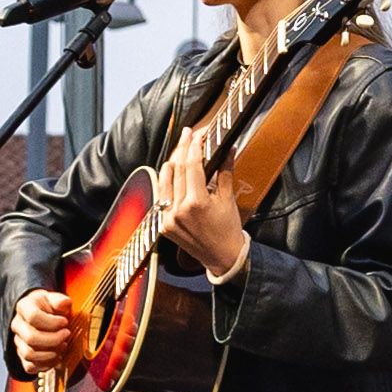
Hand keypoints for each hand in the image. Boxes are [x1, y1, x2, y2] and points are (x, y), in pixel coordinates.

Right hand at [9, 285, 79, 376]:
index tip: (64, 321)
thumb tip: (64, 303)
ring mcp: (18, 341)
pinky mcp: (22, 355)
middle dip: (53, 339)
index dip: (52, 322)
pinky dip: (46, 365)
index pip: (34, 317)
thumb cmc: (50, 307)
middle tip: (67, 334)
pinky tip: (57, 357)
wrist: (43, 315)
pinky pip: (30, 367)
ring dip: (50, 353)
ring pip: (29, 354)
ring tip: (63, 346)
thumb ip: (60, 300)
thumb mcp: (55, 299)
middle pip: (31, 338)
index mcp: (24, 307)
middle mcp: (17, 325)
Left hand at [149, 144, 248, 282]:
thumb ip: (225, 172)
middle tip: (188, 134)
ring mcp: (168, 218)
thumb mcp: (228, 199)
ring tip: (180, 151)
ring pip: (166, 181)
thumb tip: (229, 149)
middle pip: (177, 170)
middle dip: (183, 149)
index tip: (197, 134)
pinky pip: (163, 197)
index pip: (192, 166)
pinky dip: (167, 183)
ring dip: (172, 163)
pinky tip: (173, 174)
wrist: (222, 257)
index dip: (194, 147)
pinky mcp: (163, 225)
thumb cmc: (228, 229)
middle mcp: (179, 210)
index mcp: (197, 203)